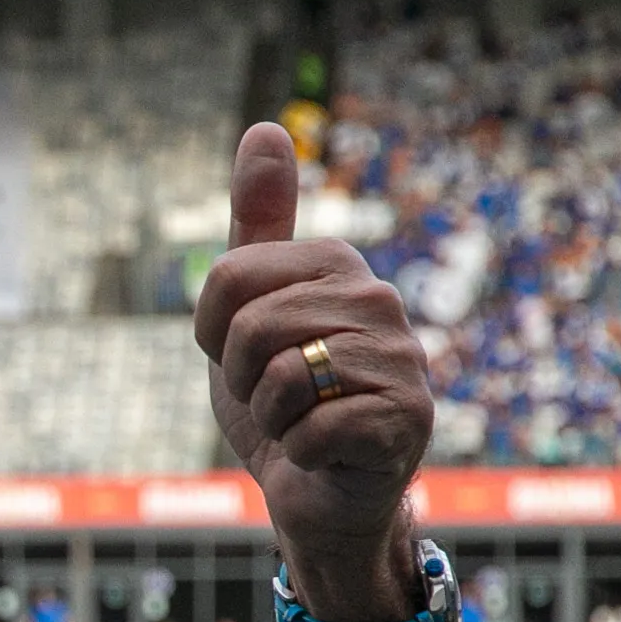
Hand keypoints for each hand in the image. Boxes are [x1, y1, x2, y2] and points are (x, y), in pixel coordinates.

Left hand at [196, 123, 432, 621]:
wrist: (319, 493)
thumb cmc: (280, 402)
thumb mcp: (248, 311)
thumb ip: (255, 226)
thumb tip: (264, 128)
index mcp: (336, 264)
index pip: (225, 278)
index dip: (213, 333)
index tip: (245, 355)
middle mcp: (380, 298)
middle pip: (249, 327)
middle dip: (242, 379)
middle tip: (276, 398)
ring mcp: (402, 357)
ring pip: (279, 377)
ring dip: (270, 417)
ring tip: (301, 422)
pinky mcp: (406, 418)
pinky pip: (308, 428)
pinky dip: (297, 452)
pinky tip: (324, 453)